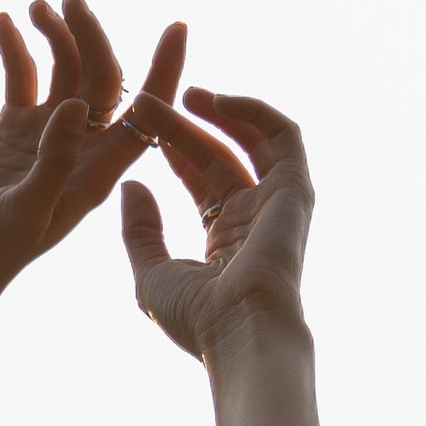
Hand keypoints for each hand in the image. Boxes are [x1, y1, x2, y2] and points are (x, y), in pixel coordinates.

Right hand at [0, 0, 183, 306]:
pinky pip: (22, 77)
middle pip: (102, 79)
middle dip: (92, 36)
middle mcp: (80, 149)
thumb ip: (55, 162)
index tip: (176, 27)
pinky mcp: (12, 130)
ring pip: (65, 70)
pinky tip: (4, 22)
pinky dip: (16, 48)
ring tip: (37, 7)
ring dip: (57, 34)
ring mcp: (46, 136)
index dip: (164, 72)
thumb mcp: (27, 212)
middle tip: (71, 1)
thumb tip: (78, 105)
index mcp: (98, 173)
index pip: (145, 115)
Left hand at [119, 85, 315, 361]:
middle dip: (183, 127)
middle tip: (150, 103)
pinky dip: (254, 111)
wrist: (242, 333)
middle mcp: (254, 219)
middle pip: (218, 156)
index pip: (200, 180)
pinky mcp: (295, 190)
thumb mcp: (150, 274)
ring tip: (185, 92)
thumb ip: (139, 230)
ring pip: (249, 141)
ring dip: (219, 112)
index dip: (173, 149)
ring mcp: (276, 203)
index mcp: (225, 241)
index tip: (144, 126)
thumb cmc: (197, 318)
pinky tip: (219, 99)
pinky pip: (282, 135)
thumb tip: (131, 184)